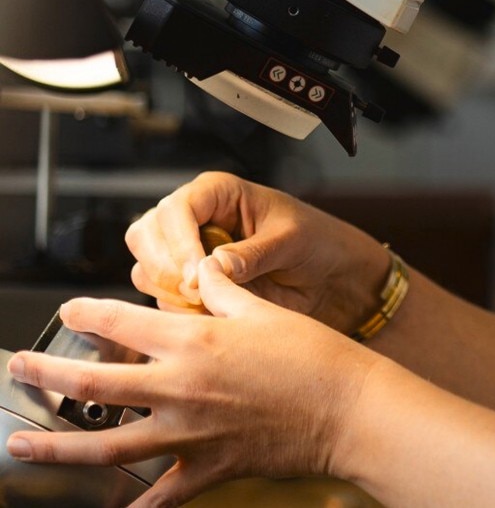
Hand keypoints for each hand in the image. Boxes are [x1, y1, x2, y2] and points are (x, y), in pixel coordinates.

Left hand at [5, 257, 379, 506]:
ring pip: (106, 444)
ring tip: (23, 444)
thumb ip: (222, 289)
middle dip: (47, 374)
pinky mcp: (207, 469)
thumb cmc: (310, 353)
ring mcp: (189, 434)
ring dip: (58, 445)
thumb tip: (200, 268)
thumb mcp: (262, 310)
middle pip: (95, 382)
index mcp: (194, 340)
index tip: (68, 309)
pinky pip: (158, 496)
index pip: (123, 320)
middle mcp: (180, 387)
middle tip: (19, 368)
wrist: (344, 407)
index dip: (87, 312)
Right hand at [127, 172, 389, 332]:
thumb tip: (211, 267)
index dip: (178, 240)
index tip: (194, 273)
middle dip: (163, 266)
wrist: (334, 277)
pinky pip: (164, 299)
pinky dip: (178, 311)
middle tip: (195, 292)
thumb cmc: (319, 242)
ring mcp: (188, 254)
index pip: (177, 208)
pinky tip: (210, 316)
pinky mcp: (192, 288)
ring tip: (210, 304)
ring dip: (169, 292)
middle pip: (145, 235)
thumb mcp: (291, 240)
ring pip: (147, 270)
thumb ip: (252, 253)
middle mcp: (195, 220)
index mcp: (218, 193)